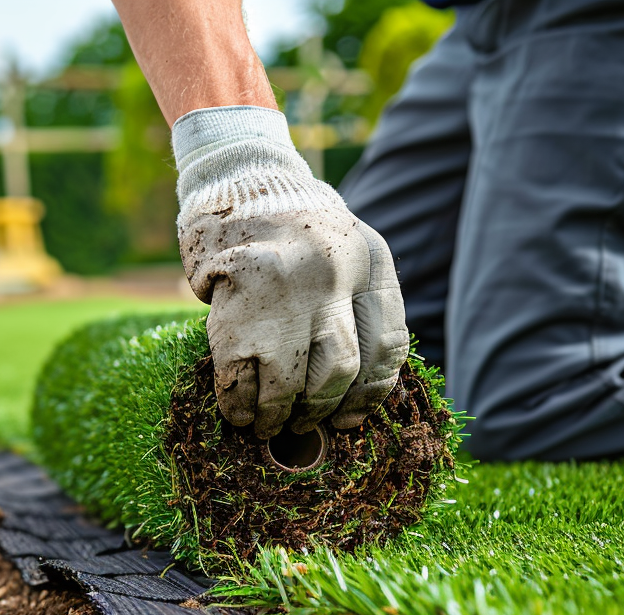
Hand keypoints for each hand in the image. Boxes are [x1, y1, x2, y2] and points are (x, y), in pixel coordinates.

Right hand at [174, 106, 408, 436]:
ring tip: (267, 425)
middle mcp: (334, 273)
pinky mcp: (237, 303)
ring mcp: (284, 290)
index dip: (369, 395)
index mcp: (371, 260)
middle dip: (319, 408)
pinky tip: (238, 412)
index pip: (387, 345)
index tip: (348, 418)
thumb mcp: (345, 252)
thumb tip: (347, 396)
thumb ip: (355, 306)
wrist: (239, 180)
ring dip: (277, 415)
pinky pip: (242, 376)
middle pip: (340, 369)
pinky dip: (239, 404)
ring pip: (293, 382)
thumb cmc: (294, 232)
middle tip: (302, 424)